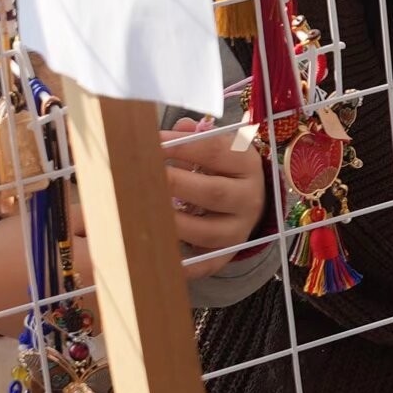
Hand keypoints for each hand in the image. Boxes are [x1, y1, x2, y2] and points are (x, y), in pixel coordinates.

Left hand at [67, 119, 266, 281]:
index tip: (151, 142)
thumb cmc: (220, 169)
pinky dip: (184, 266)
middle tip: (142, 177)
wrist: (247, 202)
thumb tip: (180, 127)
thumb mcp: (215, 148)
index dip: (181, 145)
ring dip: (173, 224)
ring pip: (208, 232)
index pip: (215, 150)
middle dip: (175, 184)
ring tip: (142, 214)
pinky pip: (207, 263)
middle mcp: (249, 197)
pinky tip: (158, 260)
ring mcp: (240, 229)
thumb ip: (193, 137)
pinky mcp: (227, 253)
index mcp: (246, 164)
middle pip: (214, 192)